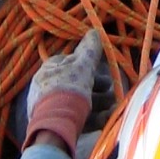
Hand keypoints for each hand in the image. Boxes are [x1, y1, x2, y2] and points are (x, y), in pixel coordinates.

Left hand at [24, 29, 104, 153]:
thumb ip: (90, 51)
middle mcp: (46, 88)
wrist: (55, 127)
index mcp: (49, 70)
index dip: (86, 63)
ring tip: (113, 105)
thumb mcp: (82, 67)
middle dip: (96, 86)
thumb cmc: (68, 91)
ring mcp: (50, 108)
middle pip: (76, 83)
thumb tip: (95, 31)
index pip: (68, 60)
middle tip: (110, 89)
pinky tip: (107, 118)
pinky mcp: (56, 126)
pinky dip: (93, 117)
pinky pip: (77, 118)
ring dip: (98, 102)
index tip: (100, 67)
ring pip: (79, 102)